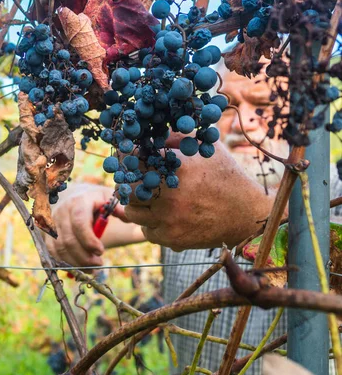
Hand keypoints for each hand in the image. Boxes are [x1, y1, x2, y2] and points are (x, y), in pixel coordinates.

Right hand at [45, 183, 141, 267]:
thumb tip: (129, 217)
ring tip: (92, 267)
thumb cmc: (95, 200)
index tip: (101, 251)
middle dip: (84, 256)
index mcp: (79, 202)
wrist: (73, 195)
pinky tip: (79, 266)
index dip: (89, 240)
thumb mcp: (108, 198)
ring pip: (60, 248)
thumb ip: (120, 208)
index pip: (79, 222)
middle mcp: (62, 211)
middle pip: (69, 239)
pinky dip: (66, 262)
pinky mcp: (47, 233)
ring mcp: (53, 223)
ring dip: (76, 262)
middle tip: (99, 263)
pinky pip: (53, 252)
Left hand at [124, 139, 276, 251]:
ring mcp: (169, 219)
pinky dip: (150, 222)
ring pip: (132, 211)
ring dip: (137, 203)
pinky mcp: (171, 238)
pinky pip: (145, 230)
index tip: (127, 157)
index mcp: (177, 167)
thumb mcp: (206, 148)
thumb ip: (177, 137)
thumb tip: (148, 135)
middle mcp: (170, 194)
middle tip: (135, 179)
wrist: (246, 214)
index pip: (133, 160)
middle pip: (127, 187)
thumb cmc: (225, 176)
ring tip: (150, 197)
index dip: (127, 158)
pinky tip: (163, 214)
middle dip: (129, 182)